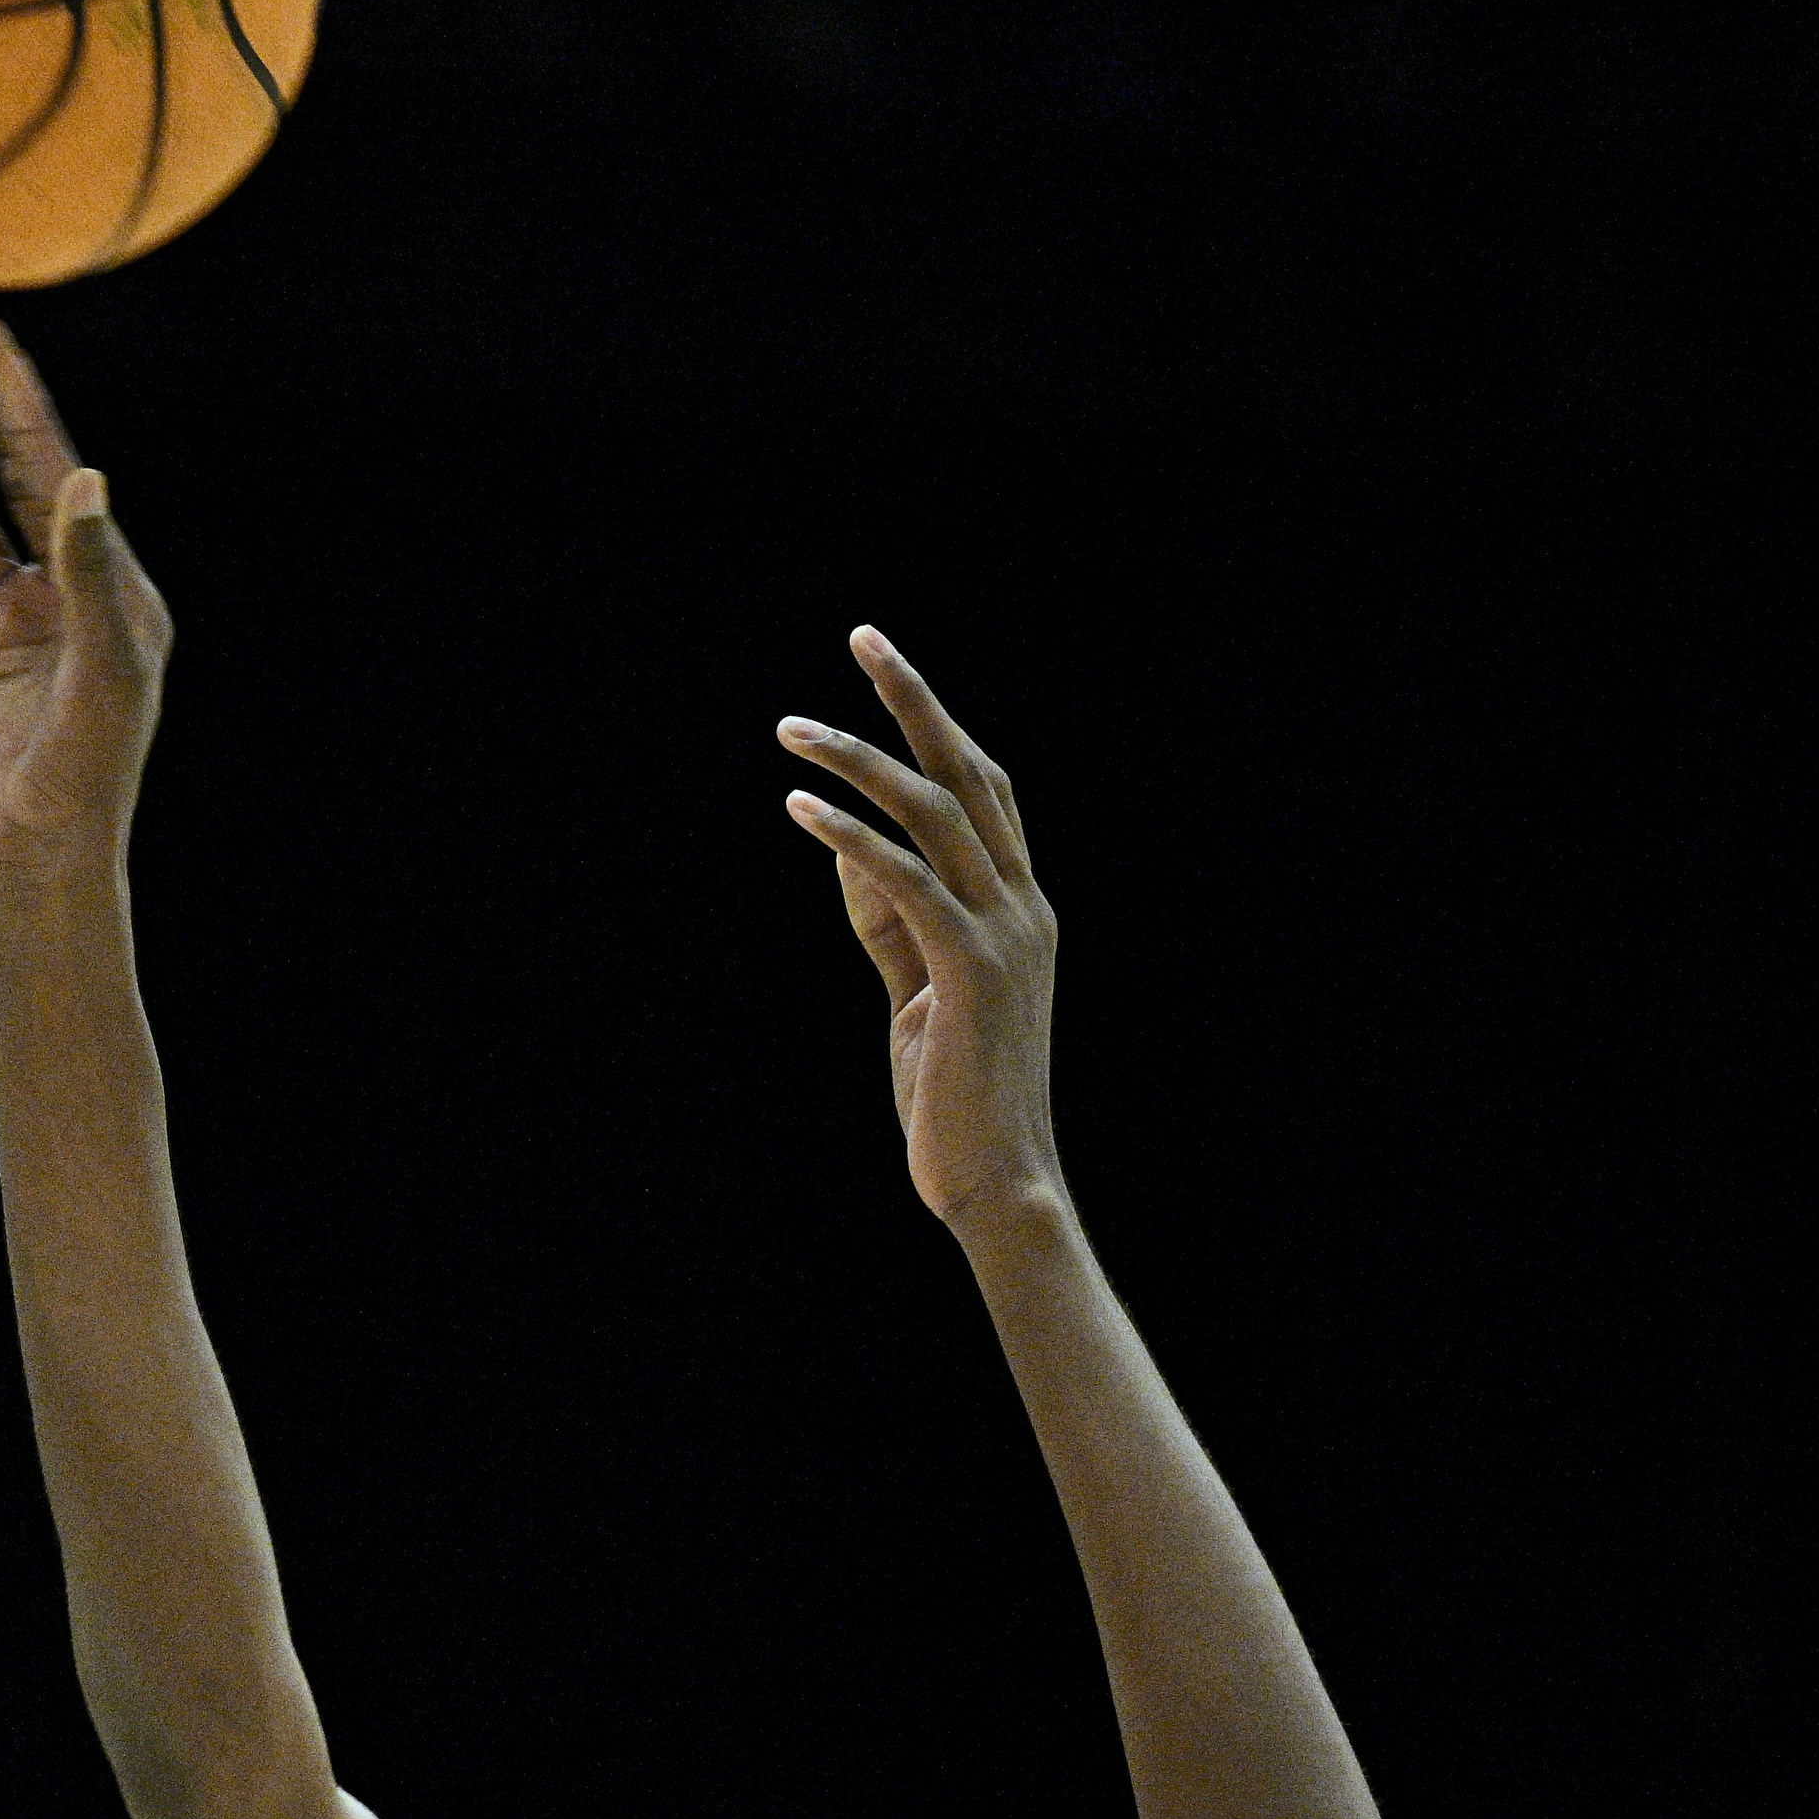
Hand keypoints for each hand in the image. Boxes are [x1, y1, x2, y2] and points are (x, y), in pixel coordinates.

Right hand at [0, 319, 172, 885]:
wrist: (36, 862)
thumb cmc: (89, 774)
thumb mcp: (104, 668)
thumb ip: (90, 571)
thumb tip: (83, 475)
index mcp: (118, 596)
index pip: (66, 479)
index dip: (29, 407)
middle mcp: (67, 602)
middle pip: (19, 483)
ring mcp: (14, 628)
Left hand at [780, 631, 1064, 1229]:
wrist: (998, 1182)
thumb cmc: (955, 1098)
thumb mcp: (919, 994)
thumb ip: (893, 923)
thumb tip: (846, 850)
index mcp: (1023, 910)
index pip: (986, 791)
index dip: (938, 726)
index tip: (885, 670)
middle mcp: (1026, 908)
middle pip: (970, 773)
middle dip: (913, 699)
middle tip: (862, 636)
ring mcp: (1005, 936)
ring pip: (934, 813)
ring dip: (858, 760)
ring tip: (793, 728)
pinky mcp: (969, 971)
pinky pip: (905, 880)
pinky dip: (849, 837)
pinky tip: (798, 809)